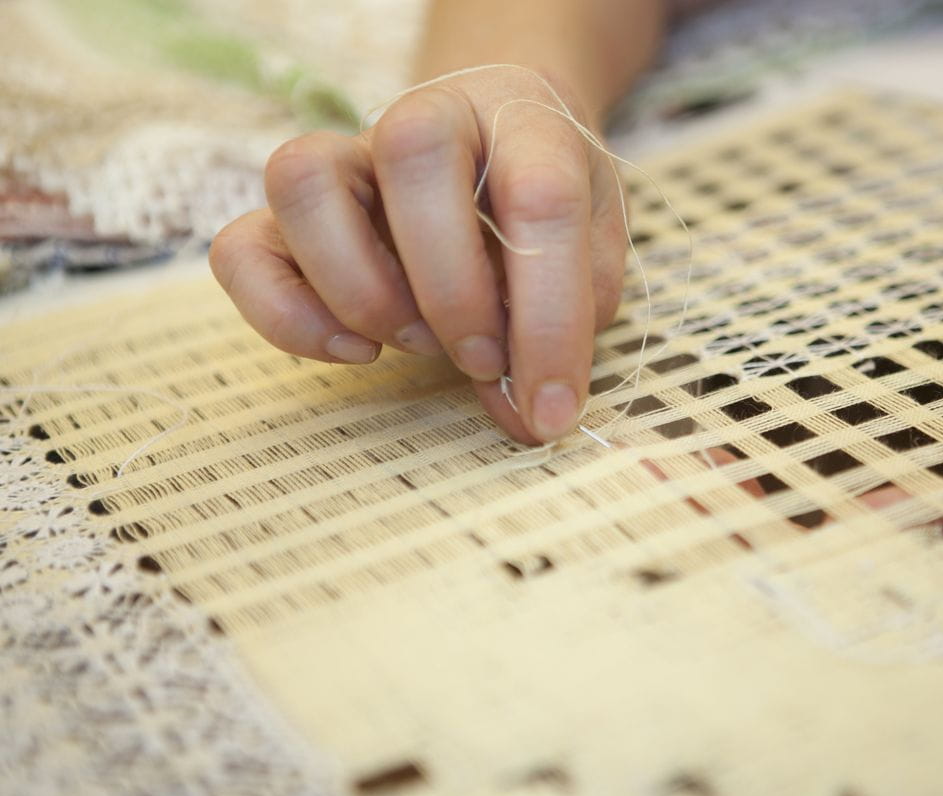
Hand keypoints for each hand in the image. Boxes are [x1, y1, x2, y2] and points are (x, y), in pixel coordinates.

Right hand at [209, 68, 626, 443]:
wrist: (498, 143)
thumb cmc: (545, 208)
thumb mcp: (590, 257)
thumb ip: (570, 323)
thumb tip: (529, 416)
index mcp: (523, 121)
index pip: (541, 200)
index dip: (551, 317)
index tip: (553, 405)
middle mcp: (428, 120)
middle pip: (411, 152)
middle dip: (452, 290)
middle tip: (482, 361)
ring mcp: (350, 160)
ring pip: (303, 179)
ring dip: (361, 286)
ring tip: (413, 342)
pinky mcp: (293, 215)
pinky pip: (242, 249)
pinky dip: (286, 314)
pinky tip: (354, 349)